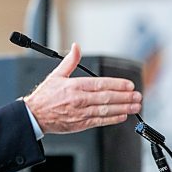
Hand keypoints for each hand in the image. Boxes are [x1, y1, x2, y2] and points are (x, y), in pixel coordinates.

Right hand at [23, 43, 141, 133]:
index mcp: (74, 86)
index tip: (128, 85)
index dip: (117, 84)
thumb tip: (76, 47)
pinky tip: (122, 116)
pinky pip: (100, 121)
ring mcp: (81, 112)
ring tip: (135, 106)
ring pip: (106, 110)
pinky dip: (112, 119)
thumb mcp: (56, 75)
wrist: (35, 115)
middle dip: (125, 97)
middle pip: (107, 97)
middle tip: (137, 95)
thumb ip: (70, 61)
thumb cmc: (45, 96)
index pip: (100, 84)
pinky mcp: (81, 124)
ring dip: (123, 108)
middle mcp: (79, 99)